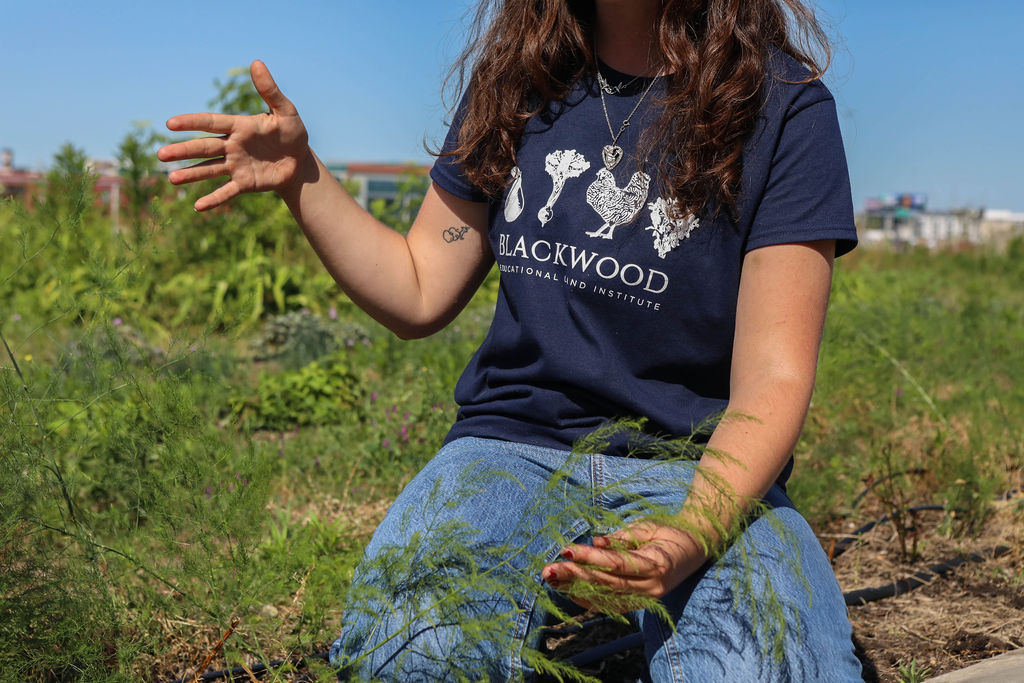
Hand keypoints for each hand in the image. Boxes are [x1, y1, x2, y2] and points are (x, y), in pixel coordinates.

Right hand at [157, 60, 310, 210]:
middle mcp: (232, 146)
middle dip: (183, 151)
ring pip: (210, 170)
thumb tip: (256, 63)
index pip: (211, 122)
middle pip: (204, 148)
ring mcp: (237, 166)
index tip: (170, 123)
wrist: (300, 161)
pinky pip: (227, 192)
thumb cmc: (292, 133)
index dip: (192, 122)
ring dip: (191, 174)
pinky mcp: (245, 183)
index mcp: (239, 127)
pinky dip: (214, 199)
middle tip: (161, 155)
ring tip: (170, 178)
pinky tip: (198, 207)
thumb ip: (270, 91)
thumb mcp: (286, 112)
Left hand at [541, 521, 706, 612]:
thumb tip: (594, 543)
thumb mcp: (648, 528)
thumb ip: (621, 539)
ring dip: (576, 589)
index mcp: (657, 564)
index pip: (617, 564)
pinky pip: (611, 605)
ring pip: (606, 598)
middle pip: (607, 584)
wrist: (696, 549)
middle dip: (575, 576)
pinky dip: (589, 599)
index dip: (590, 559)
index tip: (566, 551)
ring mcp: (647, 599)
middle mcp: (652, 587)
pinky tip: (568, 591)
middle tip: (548, 569)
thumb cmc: (669, 532)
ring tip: (551, 580)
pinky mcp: (641, 603)